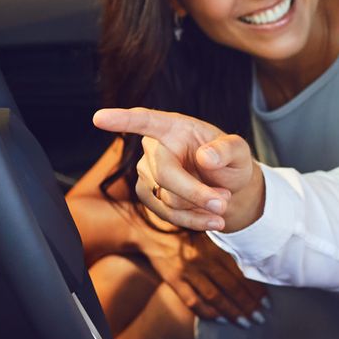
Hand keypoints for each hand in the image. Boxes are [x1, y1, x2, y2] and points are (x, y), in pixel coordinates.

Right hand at [91, 106, 262, 232]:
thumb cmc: (229, 161)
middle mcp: (154, 148)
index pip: (146, 121)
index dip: (123, 120)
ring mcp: (146, 172)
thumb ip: (227, 150)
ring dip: (200, 208)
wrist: (226, 186)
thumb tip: (204, 157)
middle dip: (196, 194)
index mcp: (174, 127)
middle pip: (165, 175)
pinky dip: (193, 220)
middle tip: (223, 202)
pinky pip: (167, 214)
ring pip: (168, 199)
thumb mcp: (239, 151)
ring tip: (222, 205)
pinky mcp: (146, 194)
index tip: (98, 118)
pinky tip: (211, 219)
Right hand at [143, 231, 268, 324]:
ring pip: (214, 297)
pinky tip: (220, 319)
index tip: (266, 301)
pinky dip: (207, 312)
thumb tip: (254, 264)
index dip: (255, 289)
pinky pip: (192, 301)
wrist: (152, 229)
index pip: (241, 273)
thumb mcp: (210, 232)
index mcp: (216, 247)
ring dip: (232, 312)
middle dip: (248, 305)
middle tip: (260, 317)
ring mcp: (187, 271)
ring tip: (246, 322)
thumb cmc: (188, 230)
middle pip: (231, 287)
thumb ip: (227, 247)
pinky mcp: (173, 279)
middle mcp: (203, 260)